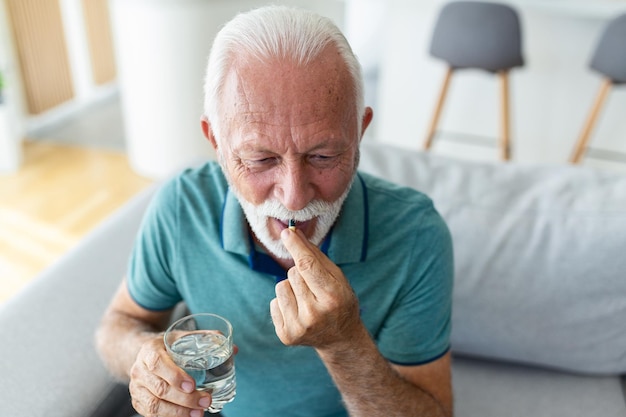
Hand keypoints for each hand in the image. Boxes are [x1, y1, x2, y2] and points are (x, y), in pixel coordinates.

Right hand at [128, 335, 211, 416]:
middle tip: (205, 401)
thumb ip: (205, 339)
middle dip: (184, 399)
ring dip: (178, 413)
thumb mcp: (182, 337)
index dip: (174, 376)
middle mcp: (139, 370)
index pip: (157, 363)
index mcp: (149, 351)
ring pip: (154, 405)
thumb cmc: (167, 346)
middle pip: (160, 388)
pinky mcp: (138, 402)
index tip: (192, 385)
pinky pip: (151, 415)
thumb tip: (234, 350)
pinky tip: (186, 416)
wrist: (144, 355)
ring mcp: (137, 388)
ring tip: (198, 413)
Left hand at [270, 228, 360, 347]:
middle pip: (292, 273)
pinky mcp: (286, 336)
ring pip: (280, 286)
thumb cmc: (340, 301)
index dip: (296, 247)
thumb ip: (315, 255)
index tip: (286, 233)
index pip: (307, 266)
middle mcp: (314, 314)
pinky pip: (274, 303)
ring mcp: (299, 327)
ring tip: (306, 300)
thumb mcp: (337, 277)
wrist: (340, 339)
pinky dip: (284, 303)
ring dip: (291, 288)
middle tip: (314, 287)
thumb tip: (293, 233)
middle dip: (300, 273)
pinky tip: (299, 312)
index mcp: (332, 297)